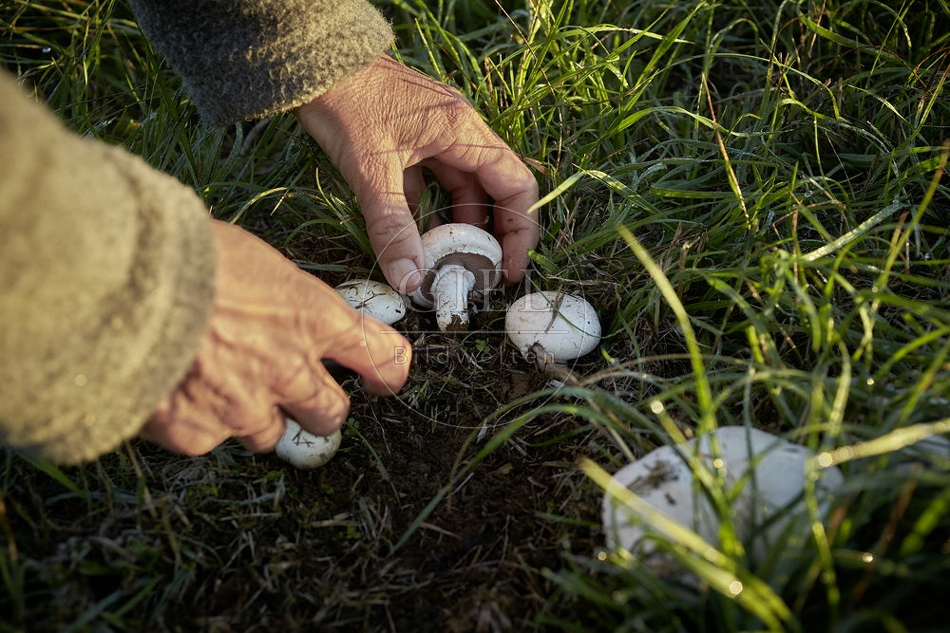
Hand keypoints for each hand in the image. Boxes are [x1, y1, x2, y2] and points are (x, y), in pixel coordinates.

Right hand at [141, 220, 410, 455]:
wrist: (118, 280)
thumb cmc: (185, 252)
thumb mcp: (256, 262)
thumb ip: (283, 301)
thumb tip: (281, 312)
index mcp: (313, 318)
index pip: (380, 356)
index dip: (387, 372)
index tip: (383, 379)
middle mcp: (290, 370)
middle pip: (331, 414)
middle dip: (317, 408)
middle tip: (295, 396)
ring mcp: (246, 408)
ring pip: (271, 435)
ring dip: (252, 416)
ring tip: (214, 382)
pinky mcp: (200, 433)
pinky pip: (209, 438)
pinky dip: (195, 420)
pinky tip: (170, 386)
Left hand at [294, 55, 539, 292]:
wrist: (310, 63)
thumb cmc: (345, 105)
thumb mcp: (371, 172)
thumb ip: (393, 228)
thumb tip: (410, 280)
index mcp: (463, 132)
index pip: (515, 185)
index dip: (519, 231)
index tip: (508, 269)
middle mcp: (459, 132)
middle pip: (494, 190)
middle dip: (490, 235)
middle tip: (479, 274)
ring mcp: (436, 135)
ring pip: (462, 188)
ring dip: (458, 226)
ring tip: (447, 264)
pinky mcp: (412, 140)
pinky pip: (434, 182)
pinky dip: (430, 213)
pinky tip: (419, 240)